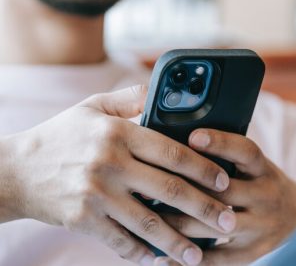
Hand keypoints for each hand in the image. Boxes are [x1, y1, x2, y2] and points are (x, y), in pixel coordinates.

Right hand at [0, 86, 235, 265]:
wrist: (18, 168)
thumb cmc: (61, 135)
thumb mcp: (93, 106)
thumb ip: (129, 98)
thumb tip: (159, 90)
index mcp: (117, 133)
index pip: (172, 152)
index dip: (203, 168)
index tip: (223, 181)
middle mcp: (110, 163)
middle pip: (169, 189)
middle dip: (204, 208)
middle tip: (229, 220)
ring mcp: (96, 195)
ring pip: (149, 223)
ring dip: (179, 242)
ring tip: (202, 253)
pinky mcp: (83, 220)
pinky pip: (122, 241)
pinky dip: (144, 252)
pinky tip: (160, 259)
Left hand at [156, 129, 295, 265]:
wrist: (292, 215)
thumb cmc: (256, 181)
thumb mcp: (249, 164)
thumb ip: (224, 155)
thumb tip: (180, 142)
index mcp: (262, 169)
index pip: (245, 151)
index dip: (220, 143)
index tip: (193, 137)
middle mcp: (264, 197)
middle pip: (224, 192)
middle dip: (184, 189)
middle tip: (147, 186)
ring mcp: (259, 228)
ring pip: (213, 227)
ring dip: (177, 224)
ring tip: (145, 218)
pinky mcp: (249, 254)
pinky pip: (216, 262)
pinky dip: (186, 262)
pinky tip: (159, 260)